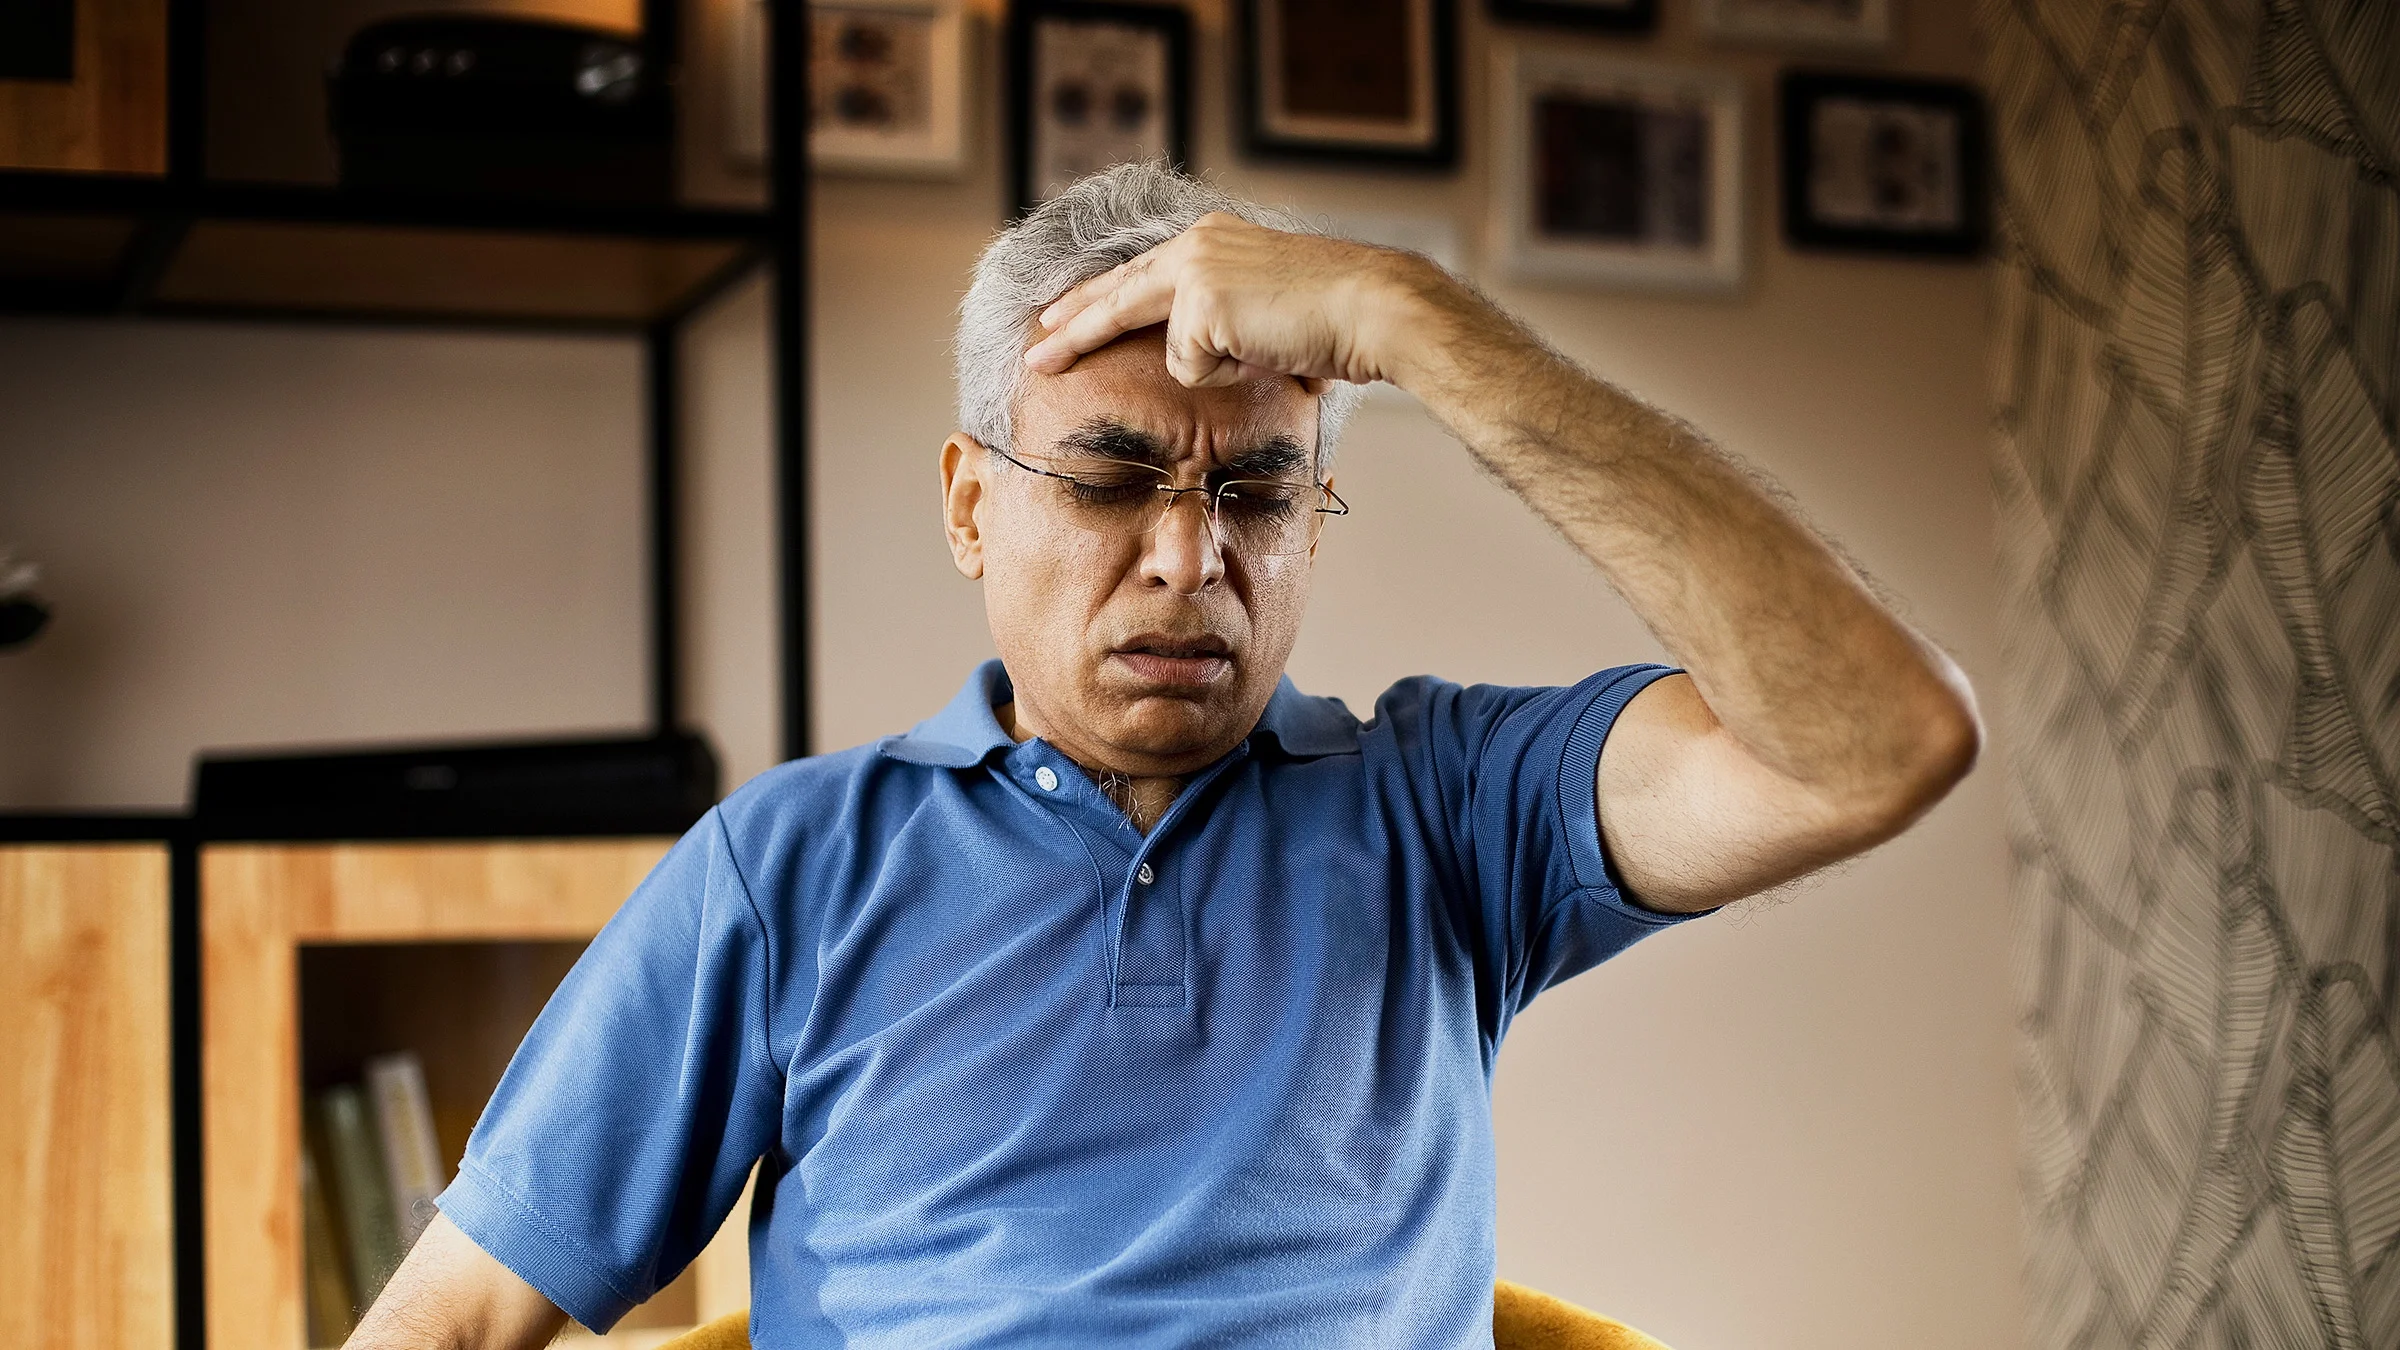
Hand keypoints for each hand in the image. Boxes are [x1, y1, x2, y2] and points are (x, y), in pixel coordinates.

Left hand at [1020, 212, 1444, 390]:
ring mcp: (1194, 269)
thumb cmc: (1335, 320)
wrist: (1372, 307)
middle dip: (1070, 328)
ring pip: (1169, 345)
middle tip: (1034, 352)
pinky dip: (1232, 371)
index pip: (1136, 273)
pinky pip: (1192, 367)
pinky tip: (1268, 346)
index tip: (1059, 315)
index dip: (1094, 299)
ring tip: (1269, 342)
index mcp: (1210, 239)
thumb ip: (1225, 322)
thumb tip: (1198, 357)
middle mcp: (1195, 244)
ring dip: (1221, 361)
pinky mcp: (1199, 301)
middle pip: (1114, 294)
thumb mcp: (1265, 313)